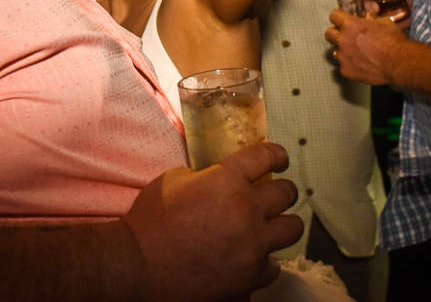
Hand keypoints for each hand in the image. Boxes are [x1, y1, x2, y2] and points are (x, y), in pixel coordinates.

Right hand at [123, 142, 301, 301]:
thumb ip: (207, 175)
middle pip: (287, 193)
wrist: (137, 265)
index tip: (280, 159)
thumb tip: (222, 176)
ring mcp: (252, 245)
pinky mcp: (250, 275)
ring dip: (282, 224)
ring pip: (292, 229)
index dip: (277, 155)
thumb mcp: (175, 179)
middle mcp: (246, 209)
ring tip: (272, 226)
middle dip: (282, 191)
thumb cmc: (149, 221)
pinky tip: (252, 257)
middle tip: (275, 195)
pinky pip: (273, 265)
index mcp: (227, 179)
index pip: (267, 156)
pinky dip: (264, 260)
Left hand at [325, 8, 408, 85]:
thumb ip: (371, 19)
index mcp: (350, 25)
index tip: (343, 19)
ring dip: (344, 50)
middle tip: (346, 35)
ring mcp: (343, 57)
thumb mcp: (384, 22)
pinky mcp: (346, 71)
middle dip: (336, 33)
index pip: (334, 16)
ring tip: (356, 53)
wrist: (398, 63)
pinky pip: (344, 66)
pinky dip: (350, 64)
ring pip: (336, 51)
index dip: (339, 17)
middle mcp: (343, 40)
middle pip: (329, 34)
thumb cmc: (393, 41)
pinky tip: (362, 64)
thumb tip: (368, 18)